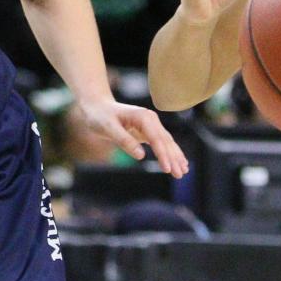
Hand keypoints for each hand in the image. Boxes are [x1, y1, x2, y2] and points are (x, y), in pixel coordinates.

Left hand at [74, 98, 189, 176]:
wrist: (96, 106)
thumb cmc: (100, 116)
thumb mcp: (108, 128)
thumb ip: (125, 141)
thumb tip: (141, 155)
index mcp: (143, 117)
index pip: (156, 139)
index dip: (163, 155)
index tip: (168, 169)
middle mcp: (150, 119)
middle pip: (166, 141)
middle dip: (174, 158)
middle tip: (180, 174)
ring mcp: (151, 125)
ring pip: (167, 142)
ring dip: (175, 156)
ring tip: (184, 171)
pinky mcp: (147, 131)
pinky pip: (162, 143)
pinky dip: (170, 153)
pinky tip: (177, 162)